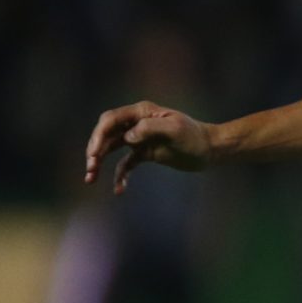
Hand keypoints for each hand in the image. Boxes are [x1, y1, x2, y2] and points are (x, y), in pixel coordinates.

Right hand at [83, 102, 214, 193]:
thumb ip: (150, 128)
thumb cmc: (194, 136)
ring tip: (91, 179)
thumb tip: (127, 136)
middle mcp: (137, 123)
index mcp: (142, 112)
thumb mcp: (175, 129)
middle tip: (90, 168)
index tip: (94, 153)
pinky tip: (120, 190)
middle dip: (94, 149)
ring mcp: (140, 138)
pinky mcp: (145, 153)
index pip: (110, 119)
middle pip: (106, 134)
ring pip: (110, 148)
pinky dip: (120, 175)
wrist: (210, 149)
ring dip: (98, 162)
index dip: (98, 135)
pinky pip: (125, 164)